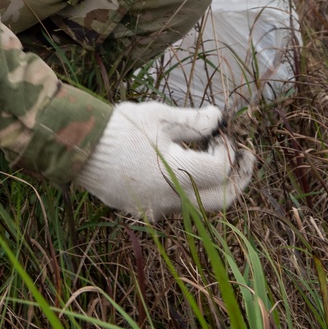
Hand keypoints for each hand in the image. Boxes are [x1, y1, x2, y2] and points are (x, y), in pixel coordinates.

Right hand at [76, 100, 255, 220]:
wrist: (79, 149)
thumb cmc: (121, 128)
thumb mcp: (159, 116)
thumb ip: (194, 120)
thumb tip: (219, 117)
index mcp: (178, 174)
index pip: (221, 169)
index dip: (228, 150)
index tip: (222, 132)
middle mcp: (172, 199)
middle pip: (222, 200)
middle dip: (240, 179)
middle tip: (248, 158)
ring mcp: (158, 210)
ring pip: (201, 206)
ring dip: (215, 185)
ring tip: (216, 157)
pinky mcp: (145, 211)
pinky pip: (178, 205)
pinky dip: (190, 188)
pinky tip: (186, 166)